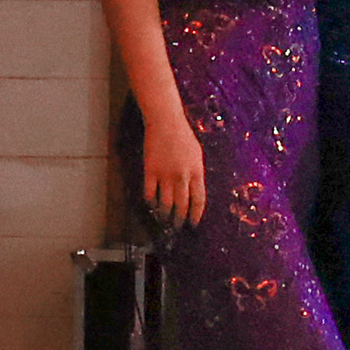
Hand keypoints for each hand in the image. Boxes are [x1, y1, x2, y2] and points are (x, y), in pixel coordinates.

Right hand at [140, 108, 206, 228]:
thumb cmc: (183, 136)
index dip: (196, 214)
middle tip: (177, 226)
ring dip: (164, 214)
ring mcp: (165, 174)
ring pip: (165, 203)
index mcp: (196, 172)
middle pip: (182, 205)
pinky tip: (151, 206)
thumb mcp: (197, 155)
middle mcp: (182, 176)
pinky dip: (150, 202)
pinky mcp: (150, 171)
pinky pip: (150, 193)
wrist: (166, 122)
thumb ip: (196, 173)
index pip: (199, 200)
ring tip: (164, 219)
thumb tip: (194, 191)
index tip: (194, 223)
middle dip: (180, 219)